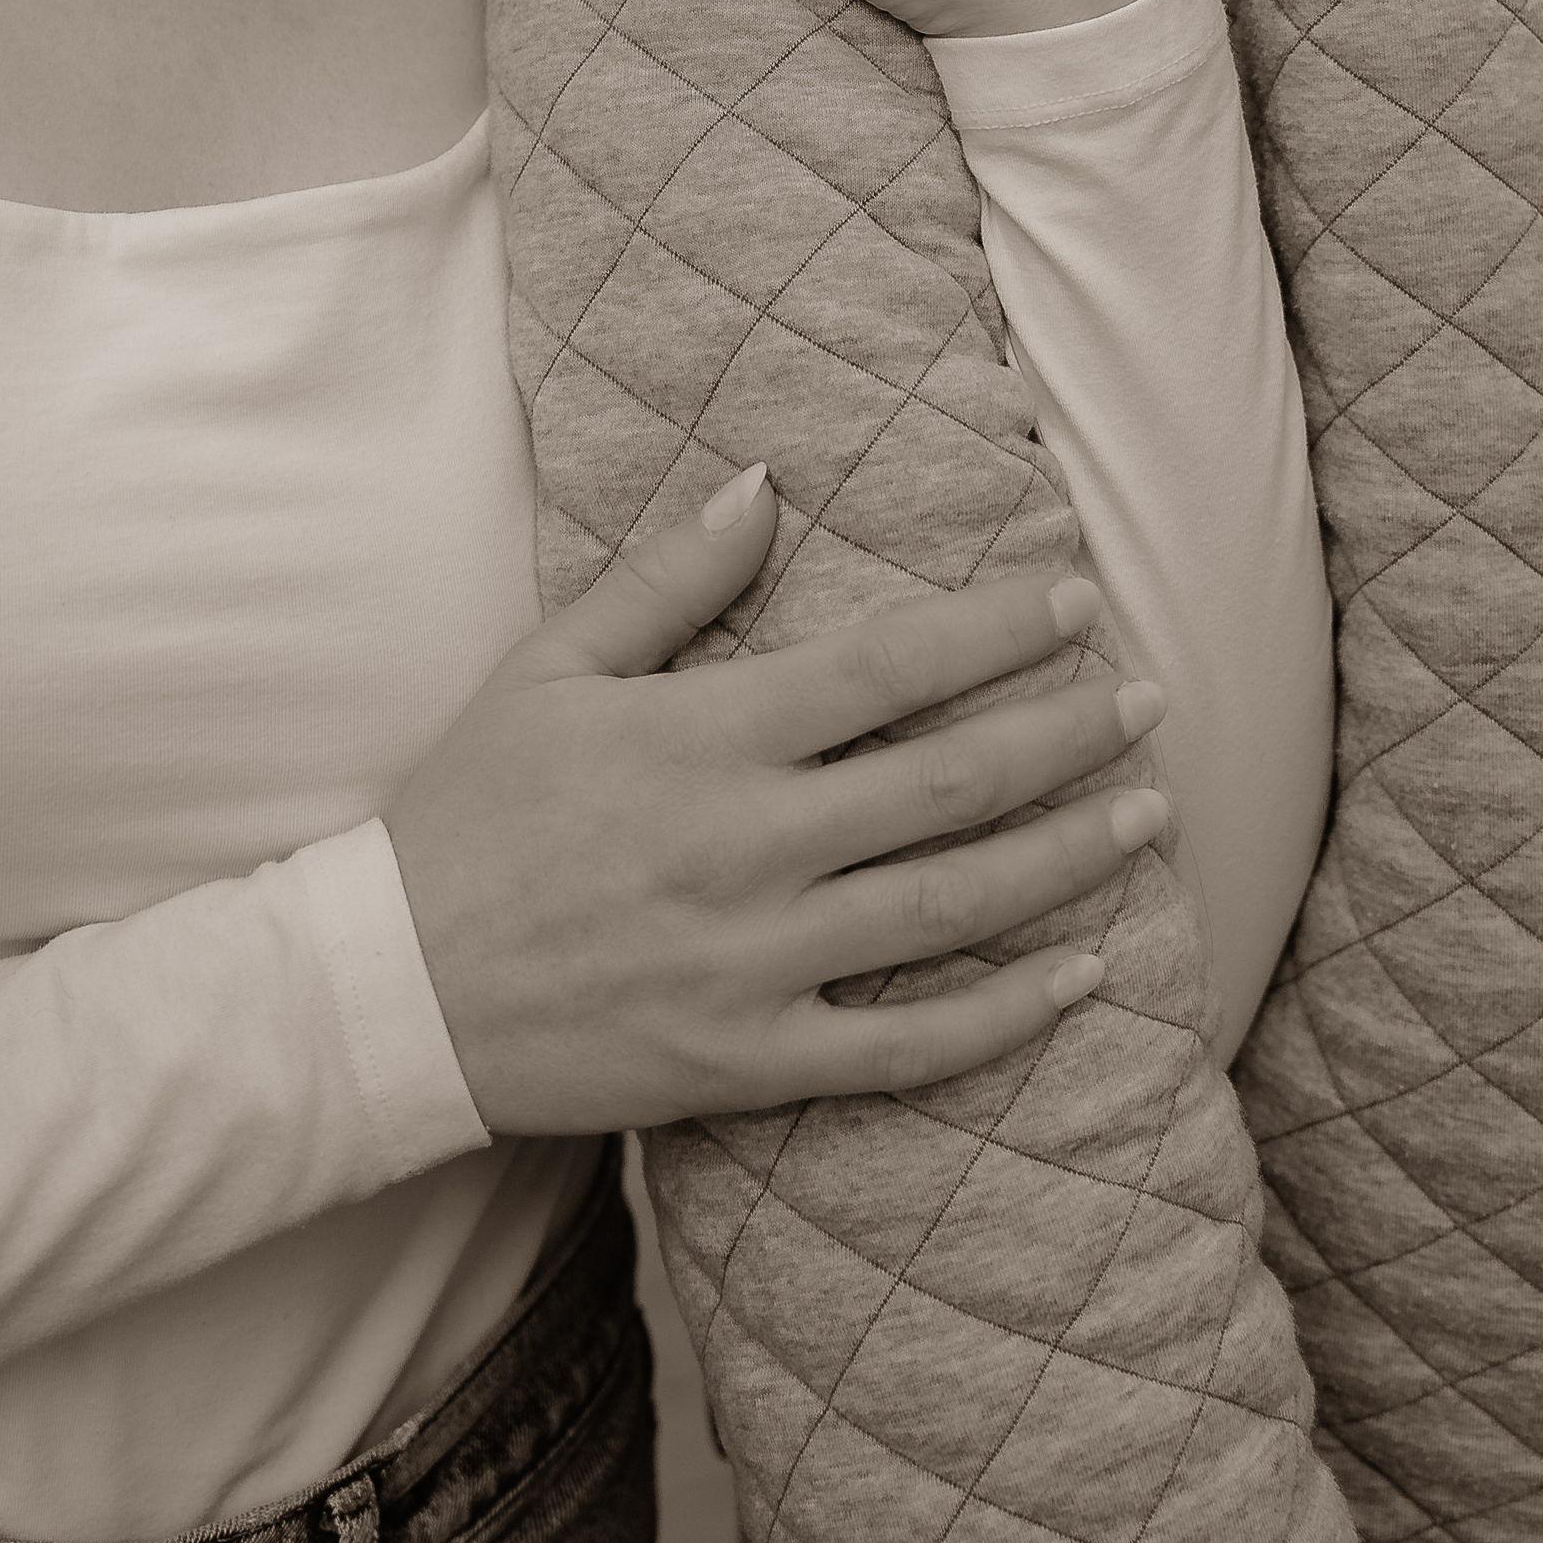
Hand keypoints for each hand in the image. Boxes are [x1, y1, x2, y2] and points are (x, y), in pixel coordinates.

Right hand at [383, 465, 1170, 1135]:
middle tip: (1148, 696)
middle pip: (951, 783)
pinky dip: (1004, 1014)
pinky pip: (906, 1045)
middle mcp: (752, 847)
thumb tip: (766, 481)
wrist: (393, 987)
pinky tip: (1080, 976)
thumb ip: (672, 577)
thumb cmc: (470, 807)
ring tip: (1146, 814)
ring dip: (1065, 857)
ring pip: (952, 907)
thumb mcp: (553, 664)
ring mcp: (759, 962)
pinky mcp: (752, 1060)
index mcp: (708, 738)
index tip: (1077, 596)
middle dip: (1067, 734)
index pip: (891, 668)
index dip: (998, 630)